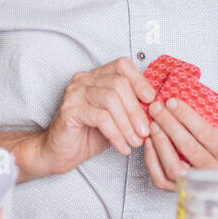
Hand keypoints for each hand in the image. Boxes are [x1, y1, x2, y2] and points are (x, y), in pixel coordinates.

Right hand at [37, 57, 156, 176]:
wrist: (61, 152)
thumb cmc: (89, 134)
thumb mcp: (116, 118)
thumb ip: (131, 107)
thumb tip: (156, 106)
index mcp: (96, 76)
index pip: (122, 65)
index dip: (140, 81)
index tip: (151, 101)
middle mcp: (84, 80)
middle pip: (119, 84)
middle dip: (136, 110)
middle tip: (145, 131)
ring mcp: (75, 94)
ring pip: (110, 99)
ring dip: (127, 124)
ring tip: (135, 141)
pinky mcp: (69, 110)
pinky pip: (100, 118)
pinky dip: (116, 134)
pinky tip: (122, 147)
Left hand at [143, 98, 217, 190]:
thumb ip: (208, 117)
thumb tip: (182, 98)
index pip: (207, 134)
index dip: (187, 117)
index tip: (172, 102)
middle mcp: (217, 173)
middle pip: (189, 148)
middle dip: (170, 125)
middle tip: (157, 109)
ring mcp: (200, 185)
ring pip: (174, 167)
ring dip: (160, 143)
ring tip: (153, 124)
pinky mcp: (183, 191)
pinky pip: (162, 179)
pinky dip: (152, 160)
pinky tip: (150, 143)